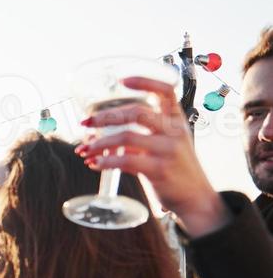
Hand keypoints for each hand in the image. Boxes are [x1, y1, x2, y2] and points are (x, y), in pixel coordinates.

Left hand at [76, 75, 227, 235]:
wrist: (194, 197)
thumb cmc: (174, 168)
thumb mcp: (164, 144)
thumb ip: (140, 136)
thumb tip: (97, 135)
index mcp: (176, 120)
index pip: (165, 91)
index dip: (145, 82)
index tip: (122, 80)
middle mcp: (174, 131)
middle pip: (136, 112)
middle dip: (105, 117)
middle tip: (85, 123)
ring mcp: (168, 150)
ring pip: (126, 137)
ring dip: (99, 143)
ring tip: (84, 150)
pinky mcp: (159, 169)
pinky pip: (125, 161)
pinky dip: (105, 161)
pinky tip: (95, 163)